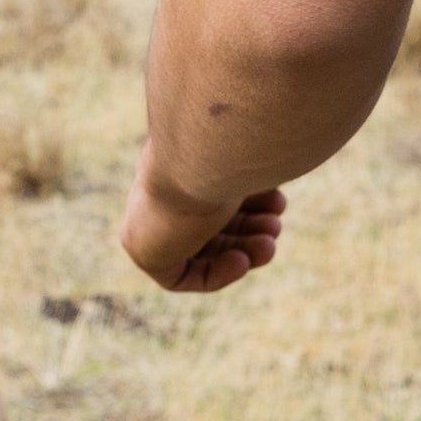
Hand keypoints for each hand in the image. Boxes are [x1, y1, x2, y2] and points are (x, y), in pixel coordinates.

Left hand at [118, 165, 284, 292]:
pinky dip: (214, 274)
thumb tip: (276, 177)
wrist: (203, 149)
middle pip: (208, 220)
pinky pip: (177, 275)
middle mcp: (164, 183)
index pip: (215, 189)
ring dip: (241, 250)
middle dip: (250, 228)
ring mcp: (149, 215)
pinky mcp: (142, 247)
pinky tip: (241, 262)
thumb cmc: (235, 145)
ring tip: (269, 243)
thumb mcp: (256, 153)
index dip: (250, 202)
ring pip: (198, 247)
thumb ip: (261, 167)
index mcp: (186, 157)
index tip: (277, 200)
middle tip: (275, 226)